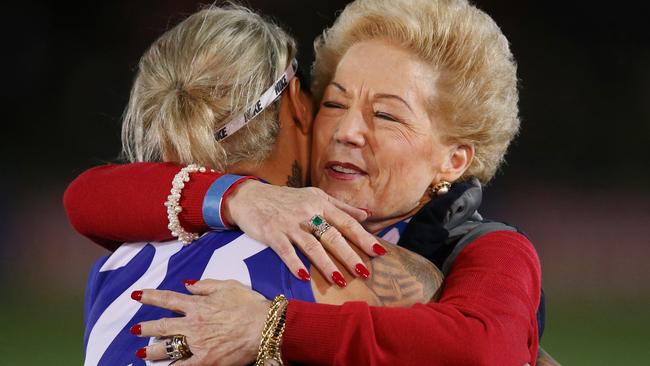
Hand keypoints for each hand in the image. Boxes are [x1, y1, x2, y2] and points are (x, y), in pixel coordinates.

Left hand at [132, 279, 269, 365]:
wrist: (265, 326)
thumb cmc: (250, 305)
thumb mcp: (228, 286)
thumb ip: (205, 285)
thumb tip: (188, 285)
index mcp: (198, 304)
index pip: (168, 299)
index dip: (151, 297)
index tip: (137, 296)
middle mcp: (193, 324)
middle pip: (163, 325)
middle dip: (145, 327)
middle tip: (134, 330)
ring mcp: (197, 344)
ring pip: (168, 347)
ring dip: (152, 350)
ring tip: (141, 353)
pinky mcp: (205, 360)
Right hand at [224, 180, 384, 284]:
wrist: (249, 197)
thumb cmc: (285, 199)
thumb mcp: (314, 196)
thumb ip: (340, 206)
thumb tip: (367, 215)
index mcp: (320, 203)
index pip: (346, 221)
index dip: (363, 237)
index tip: (379, 251)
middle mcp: (307, 212)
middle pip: (332, 235)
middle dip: (349, 254)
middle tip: (364, 271)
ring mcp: (289, 223)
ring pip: (312, 245)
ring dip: (326, 264)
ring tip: (340, 280)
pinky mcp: (272, 233)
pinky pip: (285, 250)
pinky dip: (294, 263)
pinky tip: (303, 276)